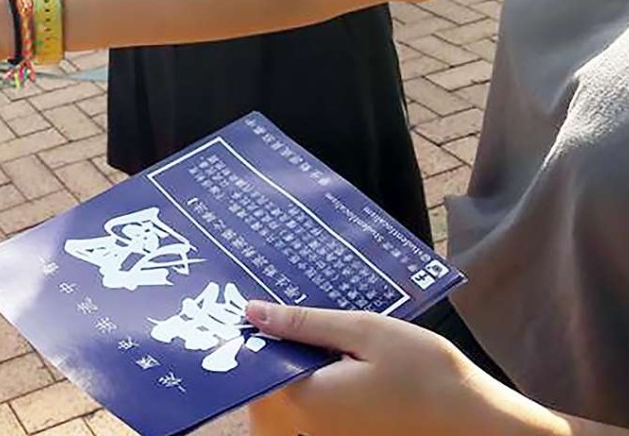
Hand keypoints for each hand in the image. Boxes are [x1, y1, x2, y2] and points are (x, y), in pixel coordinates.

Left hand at [245, 302, 537, 435]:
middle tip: (285, 308)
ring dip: (296, 358)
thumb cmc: (429, 374)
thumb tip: (254, 313)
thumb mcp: (366, 331)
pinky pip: (315, 402)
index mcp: (306, 399)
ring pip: (292, 391)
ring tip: (314, 324)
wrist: (479, 424)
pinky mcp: (345, 433)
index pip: (253, 368)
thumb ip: (306, 323)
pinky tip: (335, 349)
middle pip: (269, 381)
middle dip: (273, 345)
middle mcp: (308, 425)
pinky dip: (316, 375)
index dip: (250, 336)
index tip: (248, 306)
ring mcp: (327, 433)